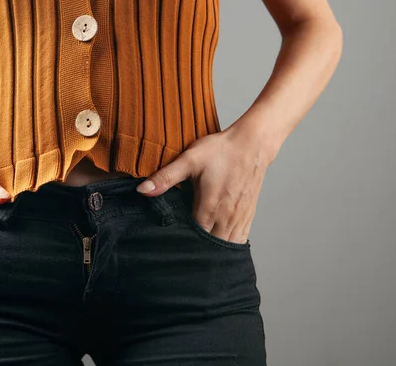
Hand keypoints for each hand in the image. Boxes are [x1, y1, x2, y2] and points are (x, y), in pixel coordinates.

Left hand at [135, 127, 275, 243]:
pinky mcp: (248, 214)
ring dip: (213, 251)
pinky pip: (239, 239)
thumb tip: (142, 190)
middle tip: (181, 250)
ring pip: (226, 246)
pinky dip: (228, 244)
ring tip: (199, 251)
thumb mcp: (189, 160)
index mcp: (209, 208)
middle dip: (196, 250)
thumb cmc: (221, 150)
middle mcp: (226, 218)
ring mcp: (239, 218)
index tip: (170, 243)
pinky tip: (218, 244)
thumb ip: (165, 177)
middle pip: (209, 247)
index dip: (180, 243)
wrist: (253, 143)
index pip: (192, 238)